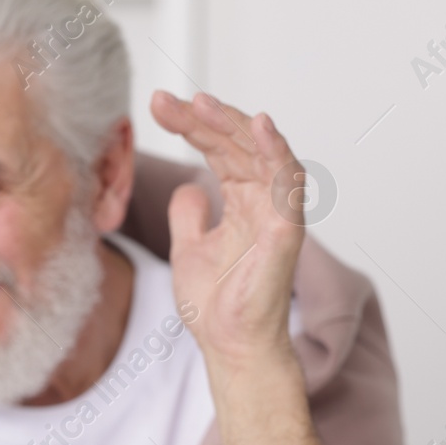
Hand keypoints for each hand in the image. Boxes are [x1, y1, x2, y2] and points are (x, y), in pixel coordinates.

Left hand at [149, 90, 305, 373]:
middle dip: (203, 118)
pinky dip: (276, 152)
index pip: (218, 149)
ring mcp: (276, 211)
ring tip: (202, 103)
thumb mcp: (189, 248)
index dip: (191, 125)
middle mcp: (262, 199)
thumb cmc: (216, 303)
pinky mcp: (286, 229)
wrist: (228, 343)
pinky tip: (259, 127)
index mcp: (241, 200)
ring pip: (261, 153)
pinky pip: (287, 183)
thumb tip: (188, 188)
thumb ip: (189, 216)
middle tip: (166, 100)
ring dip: (232, 124)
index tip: (158, 106)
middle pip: (236, 143)